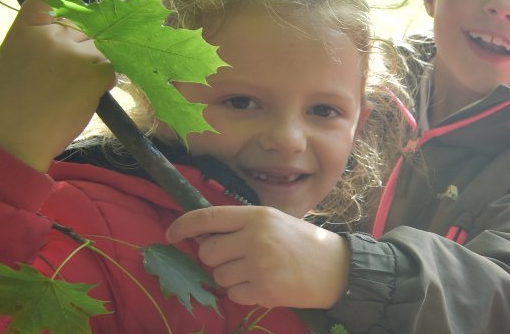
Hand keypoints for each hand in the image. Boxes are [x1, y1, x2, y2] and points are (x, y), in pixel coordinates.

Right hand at [0, 0, 113, 170]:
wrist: (17, 136)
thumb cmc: (16, 98)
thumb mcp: (15, 54)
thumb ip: (37, 31)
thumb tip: (60, 2)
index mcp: (25, 28)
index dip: (64, 9)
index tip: (65, 22)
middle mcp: (51, 36)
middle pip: (83, 26)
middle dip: (82, 45)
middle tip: (66, 73)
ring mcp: (75, 53)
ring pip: (101, 46)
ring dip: (96, 64)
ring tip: (73, 86)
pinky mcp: (94, 72)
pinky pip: (113, 66)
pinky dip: (106, 80)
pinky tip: (87, 93)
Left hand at [166, 206, 348, 308]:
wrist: (338, 269)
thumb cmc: (304, 243)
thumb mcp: (275, 222)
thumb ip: (242, 226)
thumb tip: (200, 236)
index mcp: (258, 216)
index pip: (208, 217)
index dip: (183, 226)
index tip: (171, 234)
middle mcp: (256, 238)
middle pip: (207, 252)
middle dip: (216, 258)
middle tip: (238, 259)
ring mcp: (260, 266)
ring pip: (218, 275)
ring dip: (231, 277)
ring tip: (258, 272)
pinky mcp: (264, 290)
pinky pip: (233, 294)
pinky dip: (243, 293)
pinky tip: (264, 285)